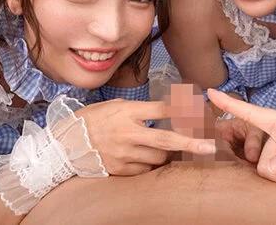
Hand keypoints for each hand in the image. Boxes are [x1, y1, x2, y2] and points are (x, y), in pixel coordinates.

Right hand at [76, 99, 215, 175]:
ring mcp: (123, 154)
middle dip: (191, 143)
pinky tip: (145, 156)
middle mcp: (127, 133)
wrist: (65, 144)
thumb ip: (143, 109)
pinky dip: (150, 164)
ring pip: (159, 157)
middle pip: (166, 139)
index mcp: (127, 113)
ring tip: (161, 146)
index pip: (162, 110)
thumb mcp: (116, 105)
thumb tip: (173, 109)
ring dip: (167, 153)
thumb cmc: (93, 120)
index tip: (200, 110)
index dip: (183, 109)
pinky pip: (146, 170)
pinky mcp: (120, 169)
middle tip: (210, 146)